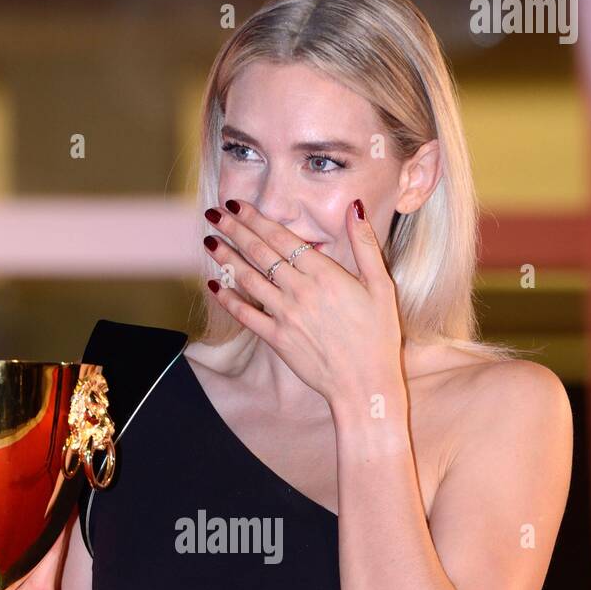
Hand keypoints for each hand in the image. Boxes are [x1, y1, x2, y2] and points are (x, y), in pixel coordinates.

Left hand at [204, 197, 404, 409]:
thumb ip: (365, 245)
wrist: (364, 383)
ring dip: (226, 257)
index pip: (282, 238)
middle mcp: (300, 290)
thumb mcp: (381, 286)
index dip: (256, 219)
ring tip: (209, 240)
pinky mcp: (277, 339)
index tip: (237, 205)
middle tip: (215, 214)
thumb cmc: (378, 337)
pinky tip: (214, 284)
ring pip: (248, 279)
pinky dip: (228, 299)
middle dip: (235, 230)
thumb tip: (355, 207)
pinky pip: (246, 315)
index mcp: (325, 274)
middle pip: (260, 253)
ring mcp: (285, 315)